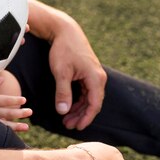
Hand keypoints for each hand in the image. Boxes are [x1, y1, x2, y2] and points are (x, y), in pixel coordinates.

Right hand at [0, 73, 32, 130]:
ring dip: (16, 126)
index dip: (15, 100)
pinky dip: (6, 130)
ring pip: (4, 123)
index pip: (5, 100)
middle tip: (30, 112)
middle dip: (20, 113)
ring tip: (26, 127)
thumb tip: (2, 78)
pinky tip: (13, 132)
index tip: (24, 99)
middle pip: (7, 112)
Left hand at [27, 0, 106, 130]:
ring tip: (66, 119)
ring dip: (78, 109)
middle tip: (67, 126)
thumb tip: (63, 111)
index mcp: (95, 78)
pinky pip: (85, 91)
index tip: (76, 128)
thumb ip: (63, 92)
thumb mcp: (61, 72)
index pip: (94, 104)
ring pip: (88, 98)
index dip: (86, 118)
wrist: (65, 31)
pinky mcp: (87, 73)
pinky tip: (67, 107)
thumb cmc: (63, 50)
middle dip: (80, 116)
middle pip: (92, 103)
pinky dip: (77, 100)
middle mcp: (98, 77)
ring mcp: (93, 75)